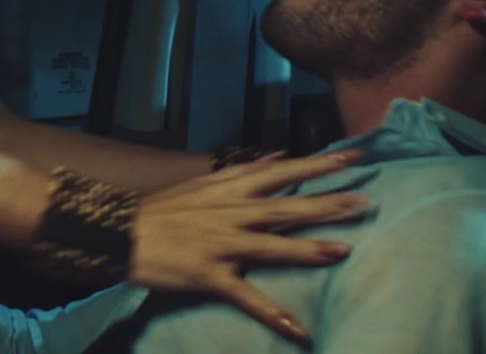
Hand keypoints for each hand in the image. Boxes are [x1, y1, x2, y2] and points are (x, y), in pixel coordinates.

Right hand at [127, 150, 371, 344]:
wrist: (119, 234)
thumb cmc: (162, 211)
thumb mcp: (203, 183)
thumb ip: (244, 172)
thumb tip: (277, 157)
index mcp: (231, 190)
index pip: (285, 172)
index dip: (321, 164)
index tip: (356, 156)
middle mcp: (231, 213)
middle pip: (286, 206)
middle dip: (327, 203)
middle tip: (366, 201)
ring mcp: (221, 244)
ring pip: (271, 245)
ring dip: (307, 248)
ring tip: (342, 250)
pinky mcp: (209, 275)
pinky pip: (245, 296)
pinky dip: (271, 313)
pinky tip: (297, 329)